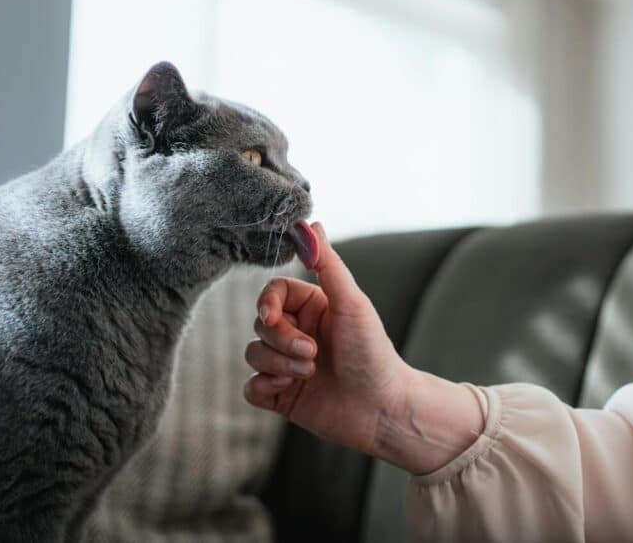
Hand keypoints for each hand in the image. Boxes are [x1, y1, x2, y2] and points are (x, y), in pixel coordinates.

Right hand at [243, 222, 484, 473]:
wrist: (382, 410)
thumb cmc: (373, 353)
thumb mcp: (352, 303)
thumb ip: (328, 264)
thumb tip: (311, 223)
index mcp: (313, 308)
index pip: (272, 294)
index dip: (267, 304)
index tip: (273, 315)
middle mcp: (298, 333)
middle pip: (260, 324)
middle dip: (281, 340)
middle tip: (313, 353)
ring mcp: (288, 365)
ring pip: (253, 354)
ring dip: (278, 364)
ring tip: (310, 373)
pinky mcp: (282, 396)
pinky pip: (250, 387)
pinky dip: (263, 387)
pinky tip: (287, 390)